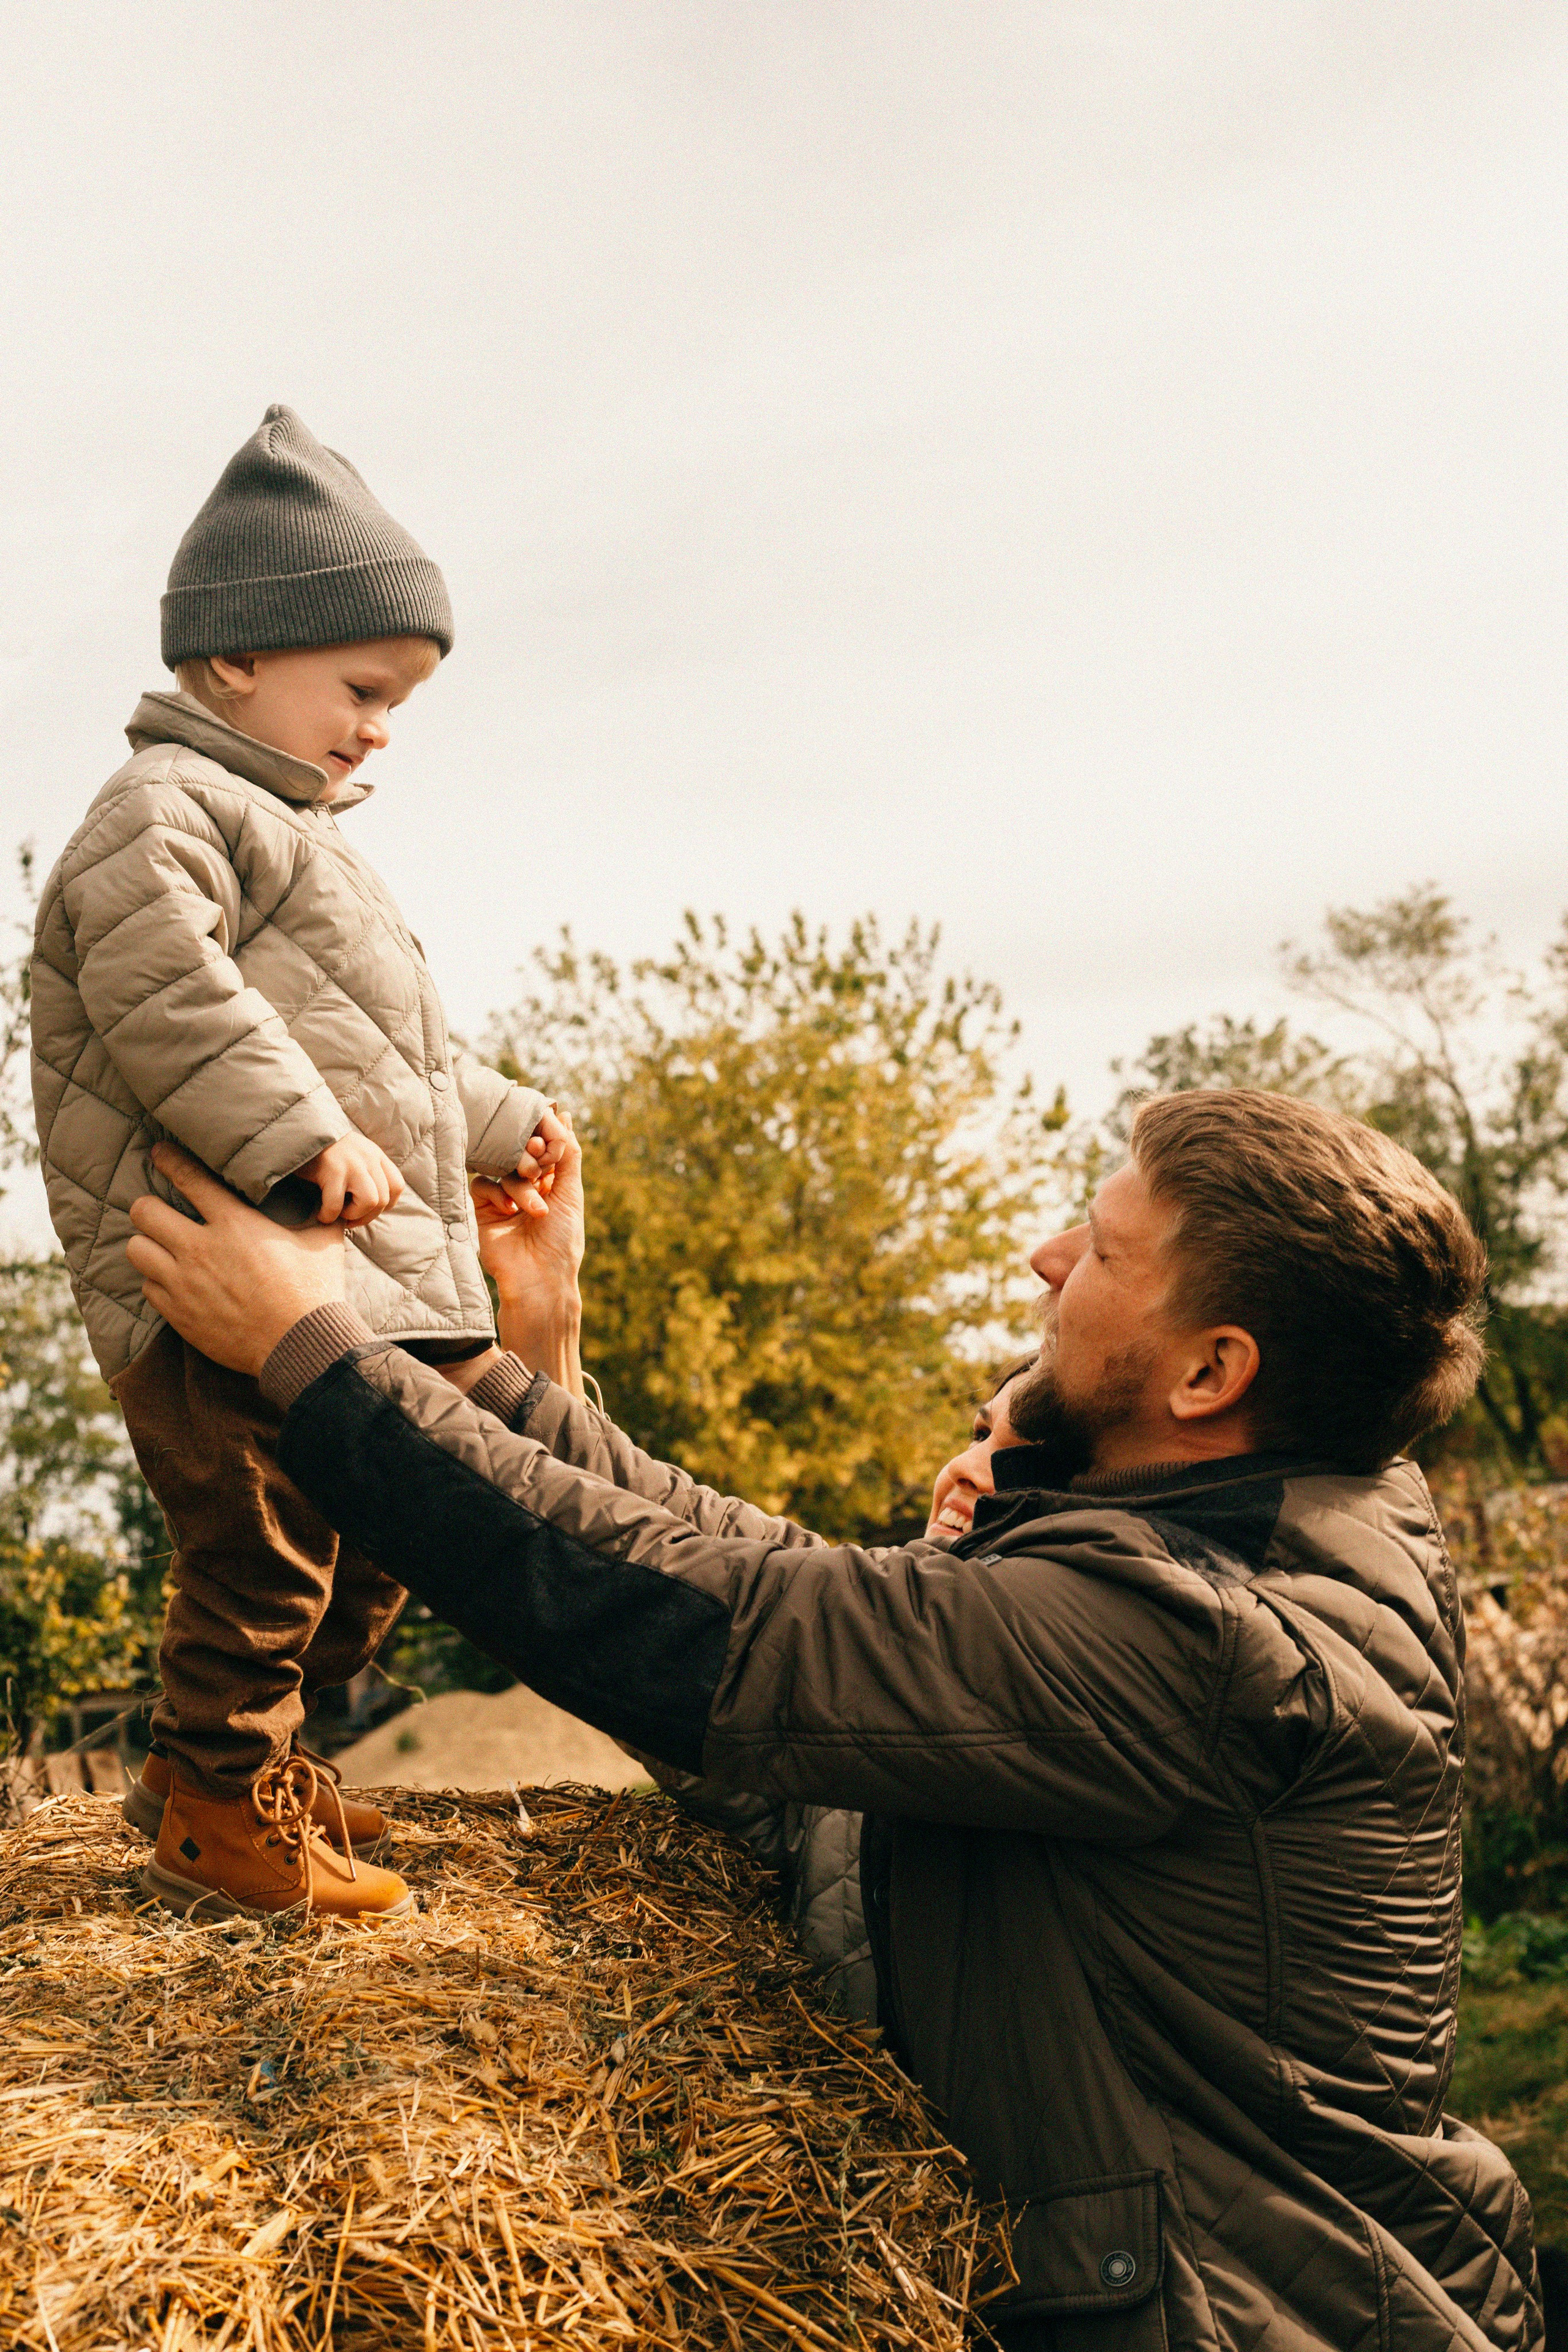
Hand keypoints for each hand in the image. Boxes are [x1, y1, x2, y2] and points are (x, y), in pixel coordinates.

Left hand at [127, 1143, 348, 1375]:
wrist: (301, 1346)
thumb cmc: (316, 1292)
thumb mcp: (322, 1244)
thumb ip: (317, 1217)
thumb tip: (332, 1201)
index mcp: (235, 1223)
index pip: (189, 1178)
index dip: (169, 1159)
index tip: (158, 1152)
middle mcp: (201, 1248)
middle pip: (144, 1212)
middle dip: (148, 1209)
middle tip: (158, 1213)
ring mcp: (184, 1283)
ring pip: (137, 1249)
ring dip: (147, 1246)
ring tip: (161, 1249)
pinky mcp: (179, 1314)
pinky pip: (148, 1288)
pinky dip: (156, 1283)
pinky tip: (174, 1284)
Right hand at [296, 1134, 403, 1225]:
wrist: (301, 1131)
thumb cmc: (325, 1151)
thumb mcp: (354, 1155)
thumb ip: (366, 1172)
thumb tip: (372, 1206)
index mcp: (375, 1155)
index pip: (397, 1186)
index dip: (386, 1205)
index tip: (368, 1209)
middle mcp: (369, 1158)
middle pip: (383, 1199)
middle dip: (366, 1216)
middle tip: (348, 1218)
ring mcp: (352, 1164)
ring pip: (370, 1201)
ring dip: (353, 1215)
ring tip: (338, 1213)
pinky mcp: (332, 1170)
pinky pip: (336, 1205)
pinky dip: (329, 1215)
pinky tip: (322, 1213)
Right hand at [472, 1114, 583, 1302]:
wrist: (539, 1279)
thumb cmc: (562, 1240)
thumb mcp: (570, 1194)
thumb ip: (568, 1155)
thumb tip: (564, 1115)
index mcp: (551, 1183)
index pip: (544, 1149)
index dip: (545, 1140)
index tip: (547, 1136)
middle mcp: (527, 1187)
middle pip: (520, 1153)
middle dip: (530, 1154)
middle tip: (537, 1154)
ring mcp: (504, 1198)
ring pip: (503, 1169)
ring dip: (521, 1185)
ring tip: (537, 1208)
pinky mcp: (483, 1210)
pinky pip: (482, 1185)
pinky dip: (496, 1193)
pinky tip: (510, 1211)